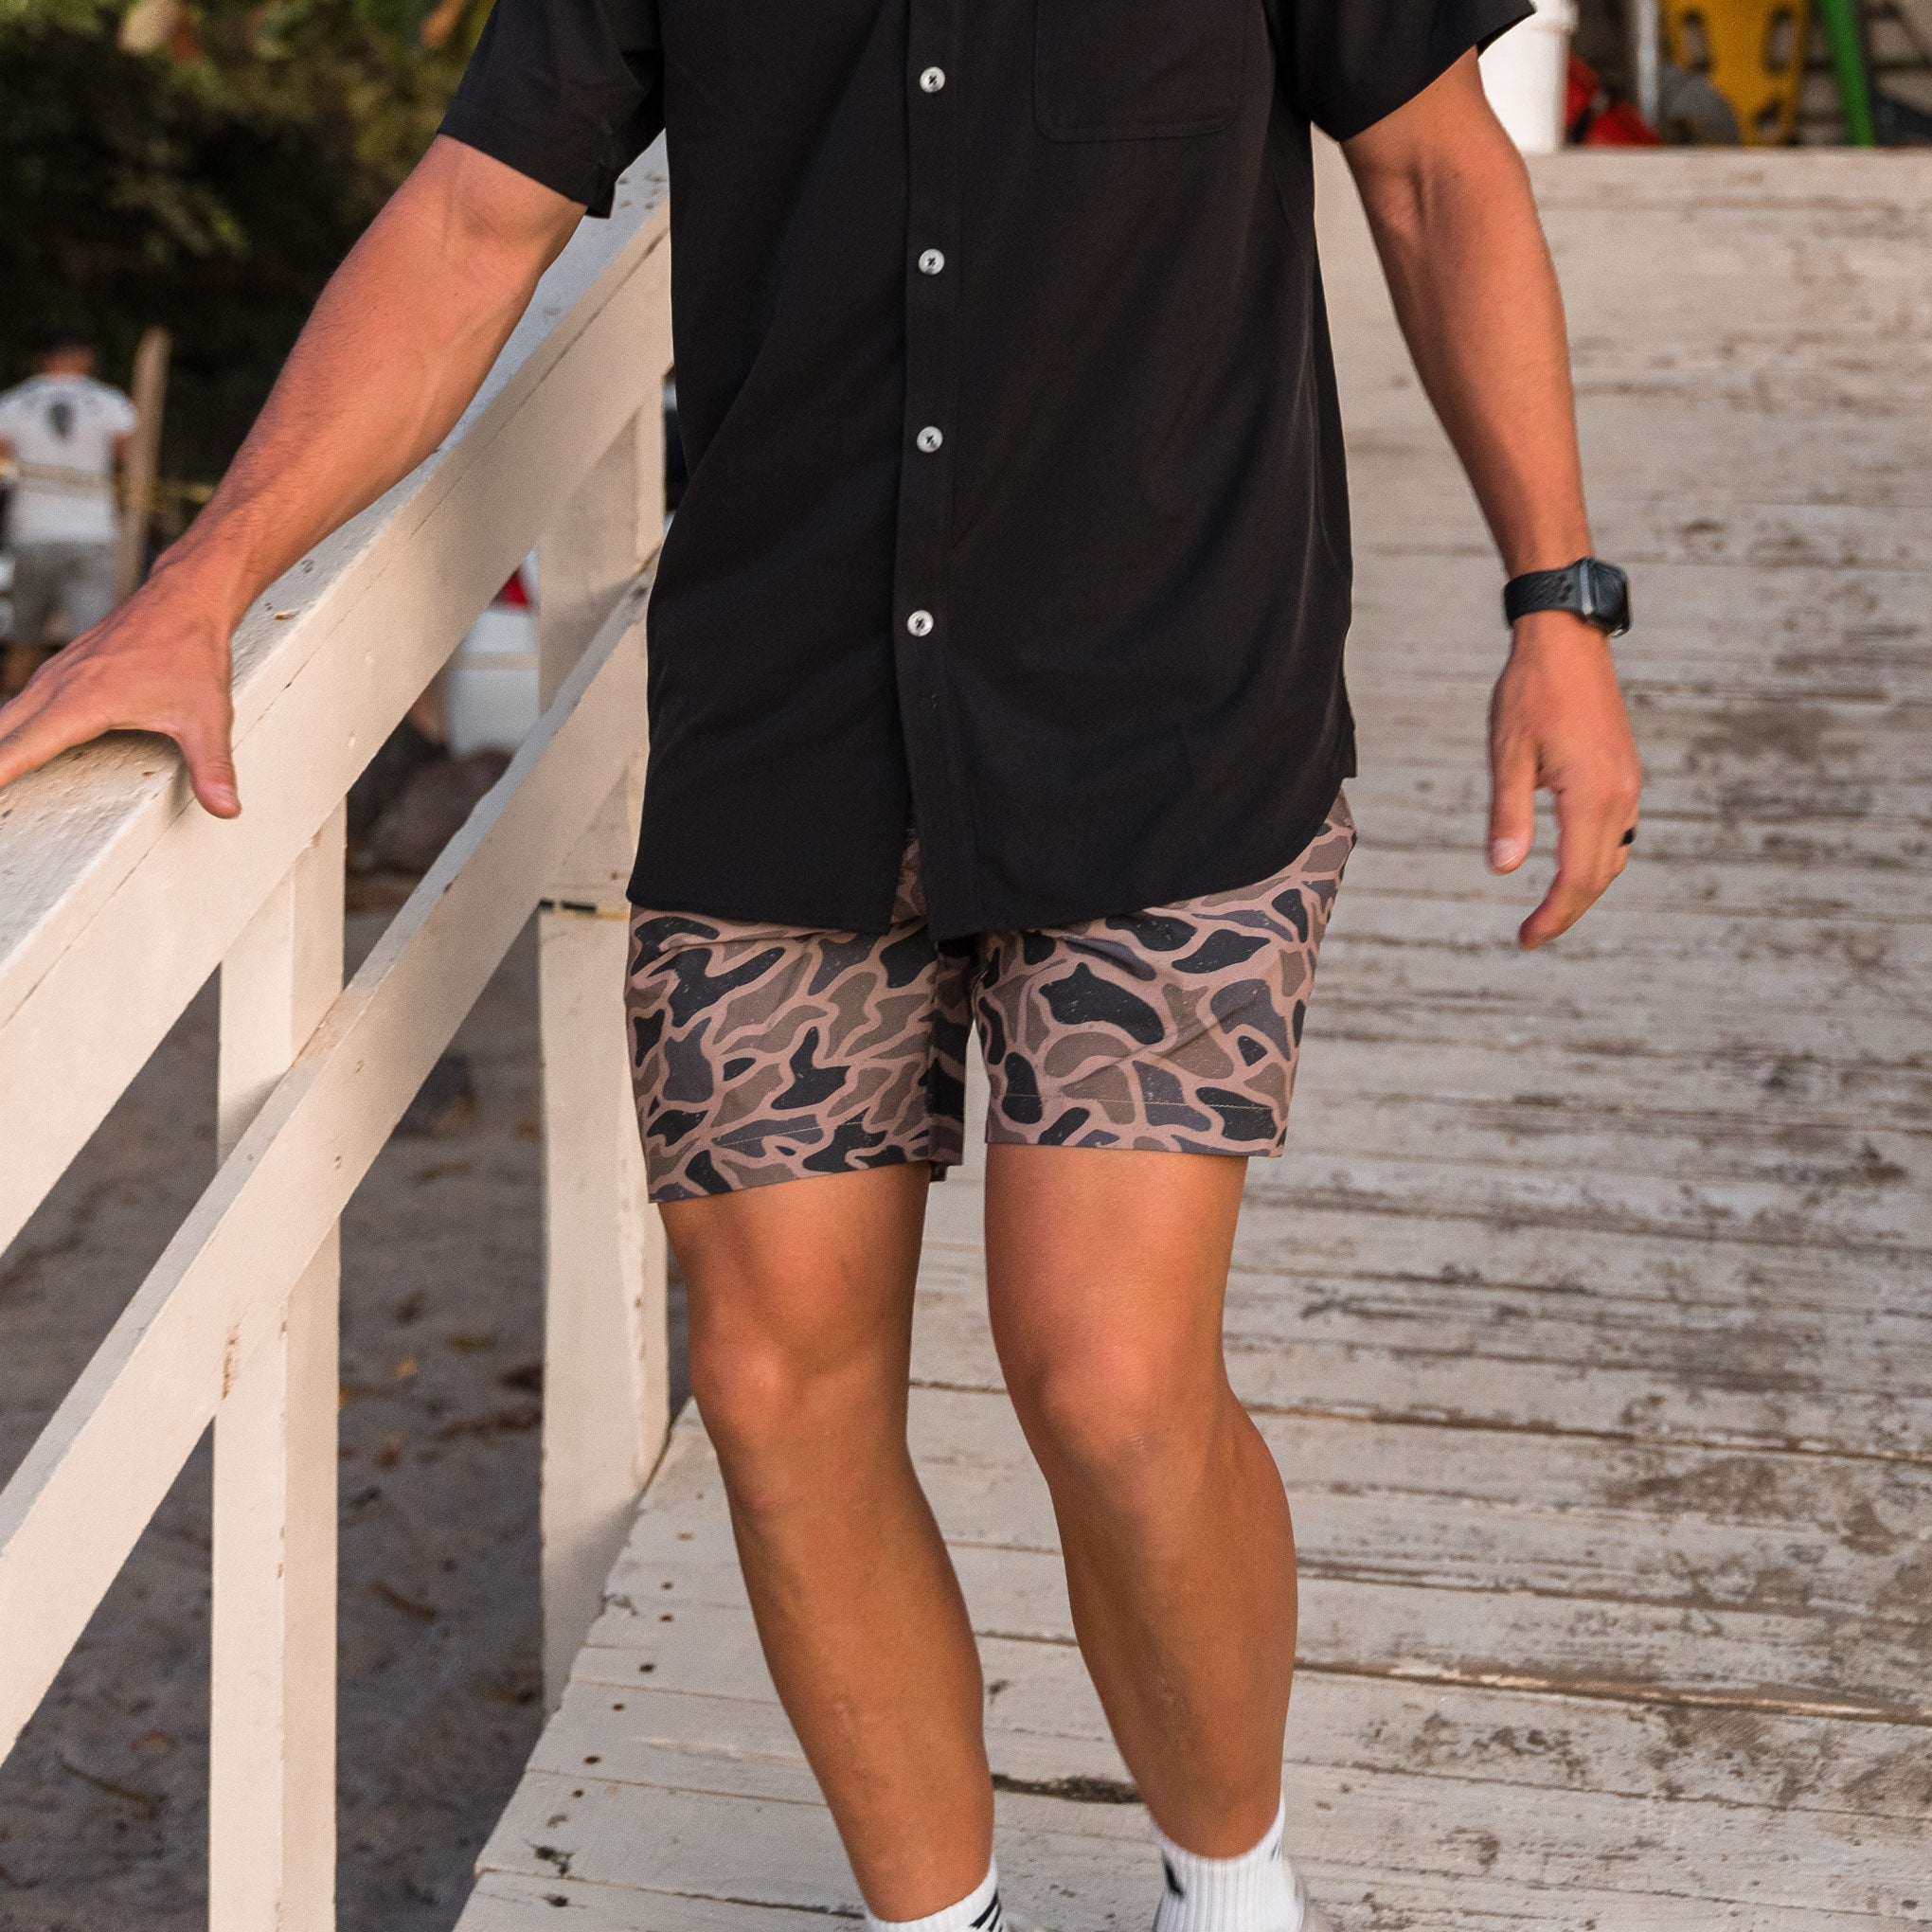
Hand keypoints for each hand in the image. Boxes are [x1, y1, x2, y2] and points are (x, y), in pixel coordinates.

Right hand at [0, 563, 240, 815]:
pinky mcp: (59, 673)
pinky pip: (18, 706)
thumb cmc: (192, 655)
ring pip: (5, 718)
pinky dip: (5, 729)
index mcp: (83, 702)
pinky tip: (6, 744)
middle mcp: (57, 687)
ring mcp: (54, 677)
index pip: (24, 748)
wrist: (184, 600)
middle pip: (1, 734)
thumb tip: (227, 809)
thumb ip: (213, 767)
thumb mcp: (208, 717)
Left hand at [1487, 611, 1641, 948]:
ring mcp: (1628, 782)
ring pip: (1614, 856)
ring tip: (1548, 909)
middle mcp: (1621, 794)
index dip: (1553, 917)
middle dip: (1567, 911)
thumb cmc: (1529, 692)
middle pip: (1599, 875)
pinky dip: (1596, 859)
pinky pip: (1618, 831)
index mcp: (1592, 796)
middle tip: (1530, 935)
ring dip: (1585, 887)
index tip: (1525, 940)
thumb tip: (1504, 871)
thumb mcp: (1507, 755)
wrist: (1566, 639)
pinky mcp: (1625, 771)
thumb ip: (1507, 815)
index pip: (1577, 878)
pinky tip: (1571, 864)